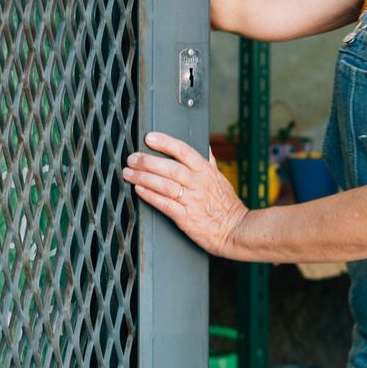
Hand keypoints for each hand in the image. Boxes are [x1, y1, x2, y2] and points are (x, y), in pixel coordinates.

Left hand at [124, 131, 250, 257]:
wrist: (237, 229)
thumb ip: (209, 163)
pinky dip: (151, 196)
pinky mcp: (186, 218)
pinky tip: (139, 190)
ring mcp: (193, 200)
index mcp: (207, 172)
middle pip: (170, 167)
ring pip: (165, 185)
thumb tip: (205, 147)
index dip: (166, 143)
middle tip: (132, 158)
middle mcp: (199, 183)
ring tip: (129, 173)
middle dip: (147, 161)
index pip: (184, 151)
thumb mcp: (221, 180)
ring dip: (144, 178)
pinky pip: (165, 204)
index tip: (150, 138)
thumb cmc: (228, 206)